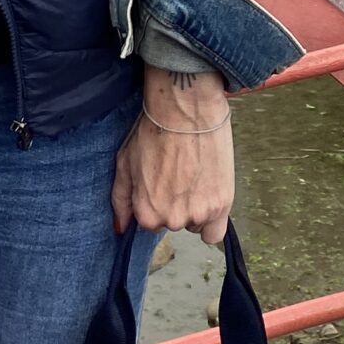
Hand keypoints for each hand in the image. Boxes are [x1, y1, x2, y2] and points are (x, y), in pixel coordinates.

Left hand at [111, 68, 233, 244]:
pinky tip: (209, 196)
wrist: (187, 110)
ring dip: (195, 208)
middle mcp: (171, 220)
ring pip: (195, 224)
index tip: (161, 181)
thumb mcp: (125, 163)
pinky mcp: (221, 205)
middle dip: (175, 205)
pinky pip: (215, 233)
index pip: (150, 222)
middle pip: (173, 223)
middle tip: (178, 175)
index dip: (155, 201)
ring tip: (194, 177)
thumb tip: (121, 227)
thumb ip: (121, 200)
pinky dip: (212, 220)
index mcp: (146, 213)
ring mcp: (198, 214)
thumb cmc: (154, 132)